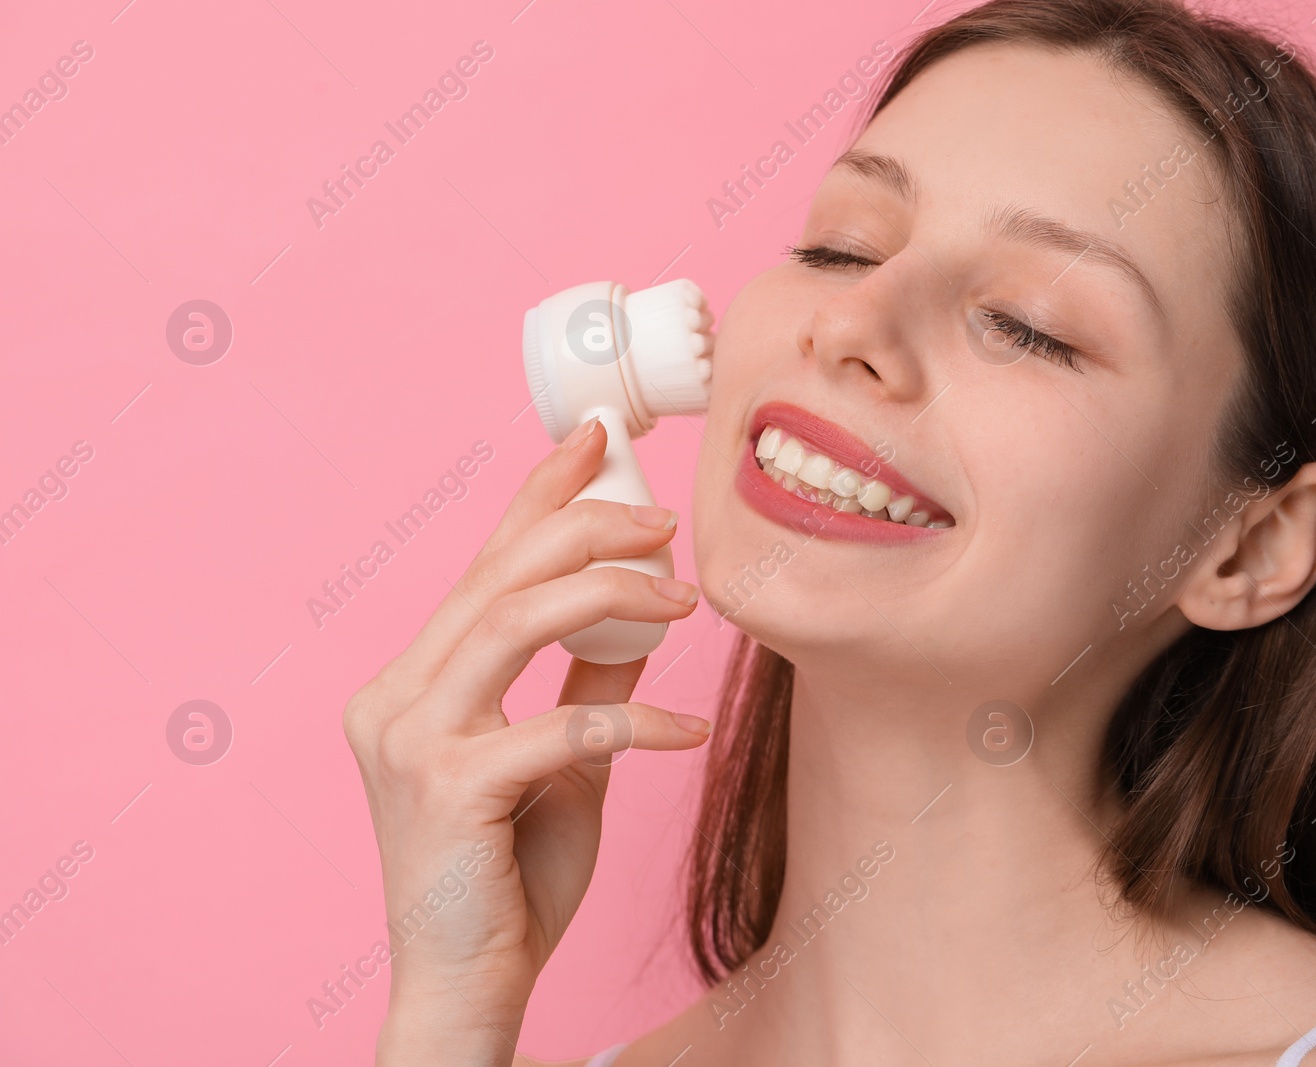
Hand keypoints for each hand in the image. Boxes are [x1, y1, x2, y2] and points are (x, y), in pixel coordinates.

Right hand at [342, 417, 708, 1065]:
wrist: (467, 983)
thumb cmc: (510, 875)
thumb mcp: (564, 763)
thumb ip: (588, 684)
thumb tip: (642, 615)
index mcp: (416, 681)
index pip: (483, 564)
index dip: (539, 493)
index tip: (596, 437)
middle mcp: (397, 695)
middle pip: (498, 574)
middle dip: (590, 528)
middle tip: (668, 523)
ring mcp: (413, 739)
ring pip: (515, 620)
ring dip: (612, 596)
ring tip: (685, 602)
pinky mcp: (449, 788)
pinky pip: (561, 724)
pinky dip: (637, 718)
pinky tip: (689, 732)